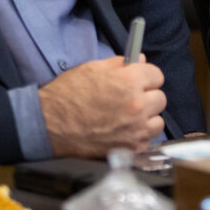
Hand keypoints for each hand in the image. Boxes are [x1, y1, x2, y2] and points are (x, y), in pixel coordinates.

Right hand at [40, 56, 165, 157]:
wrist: (50, 125)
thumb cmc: (67, 95)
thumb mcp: (92, 69)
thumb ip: (120, 64)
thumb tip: (140, 60)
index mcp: (129, 81)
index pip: (157, 75)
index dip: (147, 76)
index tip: (141, 80)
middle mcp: (137, 105)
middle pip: (160, 98)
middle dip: (147, 96)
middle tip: (131, 98)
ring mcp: (135, 129)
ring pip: (157, 121)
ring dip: (147, 118)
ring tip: (128, 117)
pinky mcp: (130, 148)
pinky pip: (147, 140)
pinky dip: (138, 136)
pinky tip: (122, 131)